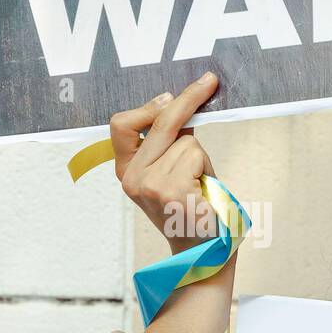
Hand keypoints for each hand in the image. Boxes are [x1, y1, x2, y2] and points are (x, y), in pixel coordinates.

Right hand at [109, 73, 218, 254]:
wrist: (203, 251)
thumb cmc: (194, 209)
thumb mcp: (174, 170)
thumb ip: (171, 143)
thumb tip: (181, 104)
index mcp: (126, 171)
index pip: (122, 125)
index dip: (148, 105)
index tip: (172, 94)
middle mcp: (131, 178)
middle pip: (157, 122)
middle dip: (186, 99)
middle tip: (209, 81)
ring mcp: (148, 185)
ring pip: (185, 141)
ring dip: (200, 157)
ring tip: (200, 185)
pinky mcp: (169, 191)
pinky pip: (194, 155)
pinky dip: (205, 168)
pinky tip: (202, 193)